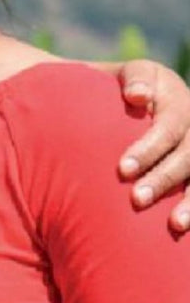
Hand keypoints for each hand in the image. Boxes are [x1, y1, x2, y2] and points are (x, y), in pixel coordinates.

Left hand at [115, 60, 189, 232]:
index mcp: (175, 96)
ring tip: (174, 224)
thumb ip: (133, 81)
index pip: (168, 126)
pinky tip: (185, 227)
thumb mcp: (127, 75)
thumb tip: (138, 95)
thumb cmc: (120, 87)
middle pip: (189, 153)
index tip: (123, 170)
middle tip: (137, 199)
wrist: (131, 94)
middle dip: (164, 178)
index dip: (149, 149)